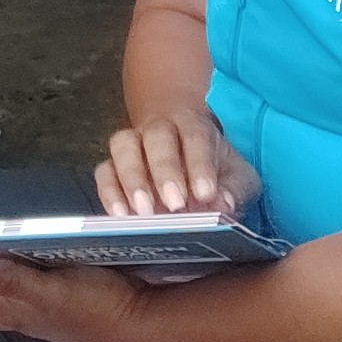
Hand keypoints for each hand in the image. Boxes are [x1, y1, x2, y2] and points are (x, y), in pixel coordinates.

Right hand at [96, 107, 259, 216]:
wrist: (185, 155)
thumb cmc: (214, 168)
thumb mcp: (238, 177)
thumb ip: (235, 190)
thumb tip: (224, 205)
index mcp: (194, 126)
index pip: (195, 137)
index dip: (199, 164)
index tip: (206, 193)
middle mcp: (159, 128)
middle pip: (156, 137)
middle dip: (164, 170)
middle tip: (175, 204)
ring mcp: (131, 145)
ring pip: (123, 146)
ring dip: (132, 179)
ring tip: (144, 212)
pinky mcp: (112, 166)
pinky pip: (104, 172)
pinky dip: (109, 192)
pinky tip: (121, 216)